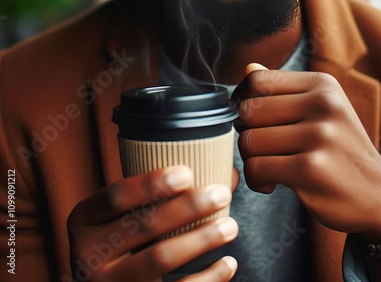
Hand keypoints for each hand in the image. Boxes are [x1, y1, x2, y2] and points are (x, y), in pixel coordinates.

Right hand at [67, 166, 237, 280]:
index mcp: (85, 218)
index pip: (117, 196)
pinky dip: (207, 278)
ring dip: (200, 240)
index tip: (187, 173)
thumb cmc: (126, 233)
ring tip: (230, 226)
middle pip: (144, 225)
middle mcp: (88, 253)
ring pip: (159, 259)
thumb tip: (224, 174)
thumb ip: (163, 190)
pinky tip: (228, 262)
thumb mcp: (125, 211)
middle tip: (221, 194)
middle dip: (188, 207)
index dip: (152, 184)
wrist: (109, 281)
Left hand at [232, 64, 380, 242]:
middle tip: (263, 147)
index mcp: (322, 84)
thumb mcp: (322, 110)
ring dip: (251, 159)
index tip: (251, 119)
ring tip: (270, 166)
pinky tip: (272, 183)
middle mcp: (323, 103)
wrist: (377, 195)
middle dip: (247, 132)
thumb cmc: (341, 150)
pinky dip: (256, 180)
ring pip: (249, 140)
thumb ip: (283, 89)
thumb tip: (248, 67)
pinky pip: (256, 168)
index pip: (258, 79)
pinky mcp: (310, 169)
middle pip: (249, 110)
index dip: (244, 100)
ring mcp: (319, 135)